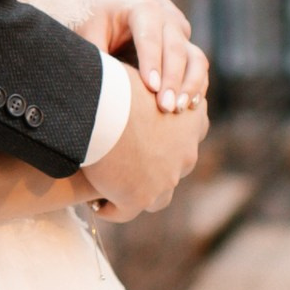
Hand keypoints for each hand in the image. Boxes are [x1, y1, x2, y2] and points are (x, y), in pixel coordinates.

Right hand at [79, 77, 206, 218]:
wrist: (105, 105)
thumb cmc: (115, 82)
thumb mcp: (141, 78)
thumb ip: (147, 86)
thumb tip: (135, 77)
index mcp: (192, 119)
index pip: (189, 137)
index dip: (168, 141)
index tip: (146, 140)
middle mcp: (187, 152)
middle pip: (174, 170)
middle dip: (154, 171)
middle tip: (127, 168)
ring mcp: (166, 179)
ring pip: (156, 198)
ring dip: (137, 194)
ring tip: (112, 191)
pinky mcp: (139, 198)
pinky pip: (124, 212)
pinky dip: (112, 209)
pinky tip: (96, 203)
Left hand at [86, 0, 208, 114]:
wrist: (105, 13)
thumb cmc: (93, 22)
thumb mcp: (88, 33)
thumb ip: (94, 54)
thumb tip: (97, 83)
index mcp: (143, 9)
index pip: (150, 36)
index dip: (152, 61)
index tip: (151, 86)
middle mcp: (166, 20)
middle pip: (176, 49)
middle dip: (172, 79)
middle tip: (165, 107)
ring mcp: (178, 36)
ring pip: (195, 58)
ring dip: (190, 84)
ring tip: (178, 110)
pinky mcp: (184, 52)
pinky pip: (198, 69)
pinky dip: (197, 86)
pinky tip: (190, 106)